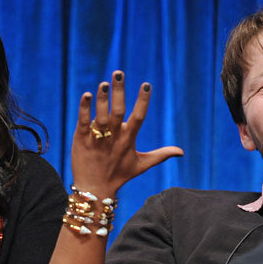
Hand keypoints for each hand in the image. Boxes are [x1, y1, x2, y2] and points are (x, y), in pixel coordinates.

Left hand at [71, 71, 183, 197]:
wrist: (94, 190)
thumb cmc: (119, 175)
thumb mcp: (142, 165)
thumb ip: (161, 155)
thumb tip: (181, 152)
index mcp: (128, 140)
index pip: (138, 117)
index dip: (142, 102)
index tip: (146, 85)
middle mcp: (113, 138)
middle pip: (118, 112)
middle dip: (119, 92)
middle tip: (118, 73)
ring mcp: (97, 139)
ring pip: (100, 117)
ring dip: (102, 100)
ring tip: (103, 83)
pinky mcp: (81, 140)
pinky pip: (83, 123)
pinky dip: (84, 110)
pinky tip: (86, 96)